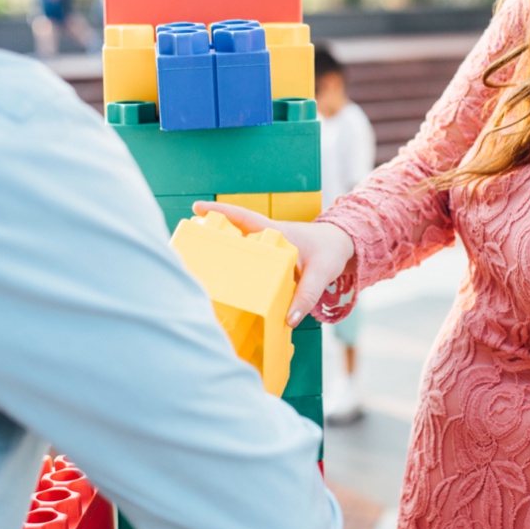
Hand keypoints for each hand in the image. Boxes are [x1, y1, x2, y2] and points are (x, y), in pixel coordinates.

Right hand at [191, 203, 355, 325]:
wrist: (341, 245)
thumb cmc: (330, 252)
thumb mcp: (321, 273)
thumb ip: (306, 296)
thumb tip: (288, 320)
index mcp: (276, 232)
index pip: (244, 218)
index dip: (220, 212)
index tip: (197, 208)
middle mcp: (268, 237)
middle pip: (234, 231)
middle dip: (212, 233)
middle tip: (188, 238)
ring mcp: (268, 246)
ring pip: (240, 246)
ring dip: (223, 250)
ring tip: (202, 262)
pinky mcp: (271, 258)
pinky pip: (251, 259)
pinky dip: (239, 265)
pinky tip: (229, 279)